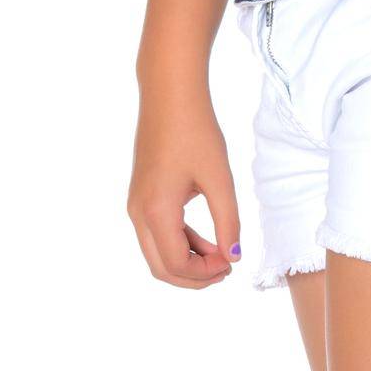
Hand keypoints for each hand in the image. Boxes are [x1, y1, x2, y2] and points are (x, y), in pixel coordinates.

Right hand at [126, 85, 241, 287]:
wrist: (170, 95)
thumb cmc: (196, 132)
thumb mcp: (219, 176)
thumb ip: (227, 219)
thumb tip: (233, 256)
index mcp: (155, 212)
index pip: (175, 264)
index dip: (204, 273)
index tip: (232, 265)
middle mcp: (138, 214)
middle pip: (160, 266)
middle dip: (192, 275)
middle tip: (226, 270)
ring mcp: (136, 205)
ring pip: (157, 250)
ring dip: (187, 259)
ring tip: (221, 256)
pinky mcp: (142, 195)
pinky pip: (157, 231)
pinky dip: (180, 241)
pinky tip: (206, 238)